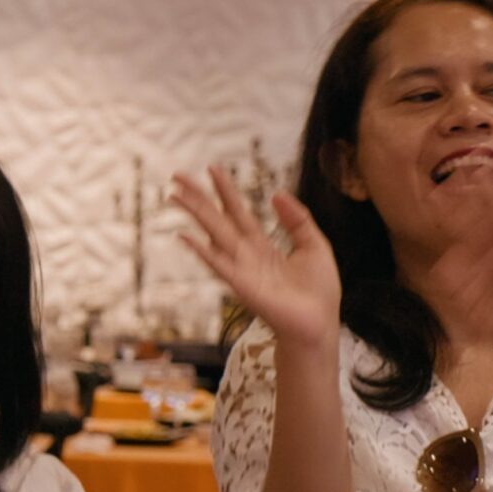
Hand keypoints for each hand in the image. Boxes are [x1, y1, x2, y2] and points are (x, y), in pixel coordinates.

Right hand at [173, 166, 340, 350]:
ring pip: (213, 234)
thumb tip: (276, 194)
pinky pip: (218, 264)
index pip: (238, 211)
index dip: (225, 190)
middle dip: (198, 197)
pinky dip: (202, 251)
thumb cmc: (318, 291)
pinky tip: (186, 236)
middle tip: (178, 175)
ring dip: (193, 214)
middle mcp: (245, 254)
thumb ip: (296, 219)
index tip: (212, 168)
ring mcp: (241, 268)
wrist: (318, 323)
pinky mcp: (242, 285)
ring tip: (174, 195)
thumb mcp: (314, 244)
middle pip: (217, 218)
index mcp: (261, 244)